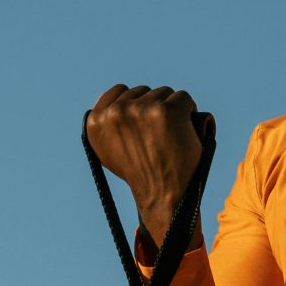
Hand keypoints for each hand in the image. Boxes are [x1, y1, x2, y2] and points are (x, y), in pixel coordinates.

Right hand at [86, 84, 207, 250]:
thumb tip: (109, 107)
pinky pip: (183, 98)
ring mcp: (141, 109)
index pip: (120, 91)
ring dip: (172, 109)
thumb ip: (106, 126)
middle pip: (144, 91)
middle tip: (160, 135)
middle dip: (154, 108)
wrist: (162, 194)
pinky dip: (189, 111)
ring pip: (164, 93)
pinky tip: (185, 131)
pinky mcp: (166, 111)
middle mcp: (115, 112)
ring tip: (172, 136)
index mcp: (97, 120)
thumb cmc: (141, 174)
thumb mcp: (108, 151)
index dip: (136, 104)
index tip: (145, 123)